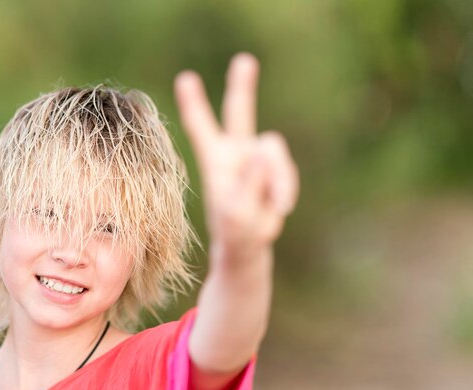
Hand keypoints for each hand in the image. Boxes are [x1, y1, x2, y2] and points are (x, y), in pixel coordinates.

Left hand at [174, 53, 298, 257]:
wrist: (248, 246)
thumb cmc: (234, 233)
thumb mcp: (237, 214)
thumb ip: (249, 184)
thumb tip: (262, 151)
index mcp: (215, 162)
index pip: (202, 128)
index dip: (195, 104)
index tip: (186, 79)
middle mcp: (235, 154)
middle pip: (239, 113)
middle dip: (242, 87)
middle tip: (244, 61)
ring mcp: (256, 160)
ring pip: (273, 148)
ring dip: (279, 178)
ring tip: (277, 207)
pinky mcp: (273, 169)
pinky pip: (286, 168)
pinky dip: (286, 186)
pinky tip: (281, 207)